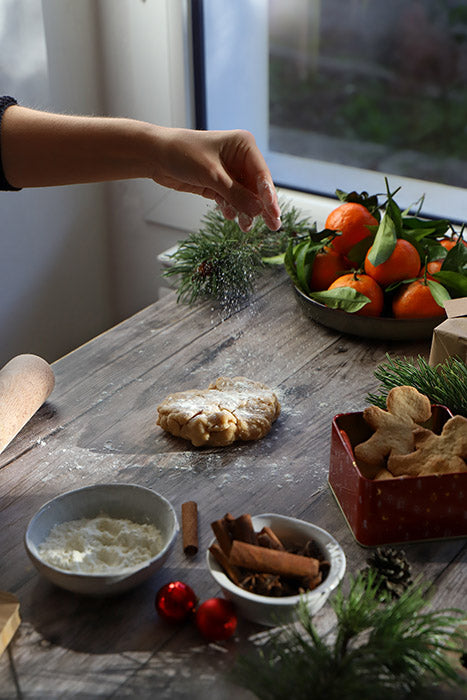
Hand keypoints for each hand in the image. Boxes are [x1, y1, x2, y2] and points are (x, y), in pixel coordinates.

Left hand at [151, 127, 280, 231]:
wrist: (156, 156)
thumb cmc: (182, 153)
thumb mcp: (211, 175)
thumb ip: (235, 194)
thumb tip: (258, 210)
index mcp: (243, 146)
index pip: (262, 174)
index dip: (269, 196)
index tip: (274, 213)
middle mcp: (240, 158)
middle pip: (257, 188)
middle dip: (262, 207)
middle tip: (273, 226)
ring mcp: (230, 173)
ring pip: (245, 197)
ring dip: (245, 211)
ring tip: (245, 226)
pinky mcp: (219, 184)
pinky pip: (231, 200)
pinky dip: (231, 208)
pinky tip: (230, 215)